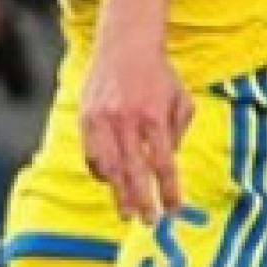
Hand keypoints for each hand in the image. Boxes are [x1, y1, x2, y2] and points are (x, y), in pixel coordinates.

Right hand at [79, 40, 193, 221]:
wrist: (125, 45)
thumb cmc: (159, 75)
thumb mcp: (180, 100)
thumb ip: (177, 132)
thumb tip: (167, 163)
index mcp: (155, 117)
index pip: (163, 164)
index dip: (169, 190)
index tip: (174, 209)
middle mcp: (127, 121)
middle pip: (134, 172)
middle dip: (142, 201)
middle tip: (149, 221)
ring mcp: (103, 120)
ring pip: (108, 167)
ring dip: (118, 193)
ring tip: (127, 212)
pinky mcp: (86, 118)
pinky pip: (91, 154)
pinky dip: (100, 172)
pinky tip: (109, 182)